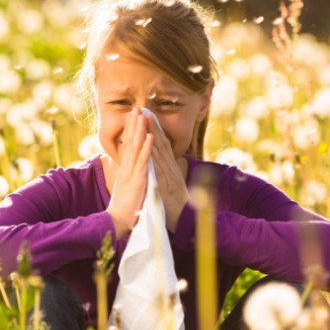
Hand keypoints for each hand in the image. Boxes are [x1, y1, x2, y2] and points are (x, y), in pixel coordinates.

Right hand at [106, 109, 153, 237]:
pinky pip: (143, 161)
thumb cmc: (124, 208)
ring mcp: (131, 173)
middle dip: (133, 124)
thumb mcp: (126, 188)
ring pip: (136, 147)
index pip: (128, 146)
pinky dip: (147, 148)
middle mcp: (127, 168)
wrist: (118, 221)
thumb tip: (129, 170)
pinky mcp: (137, 180)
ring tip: (142, 115)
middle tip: (135, 108)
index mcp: (125, 169)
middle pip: (130, 142)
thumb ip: (128, 176)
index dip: (130, 130)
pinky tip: (150, 136)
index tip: (132, 116)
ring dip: (139, 130)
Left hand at [145, 115, 190, 232]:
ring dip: (153, 134)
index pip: (161, 145)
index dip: (154, 130)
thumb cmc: (175, 204)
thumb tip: (162, 163)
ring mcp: (169, 174)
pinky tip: (150, 144)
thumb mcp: (170, 184)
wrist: (185, 220)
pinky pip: (159, 167)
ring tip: (145, 119)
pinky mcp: (166, 184)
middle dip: (152, 126)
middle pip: (160, 143)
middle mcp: (170, 167)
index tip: (146, 115)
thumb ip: (166, 172)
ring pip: (160, 151)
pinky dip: (155, 155)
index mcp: (169, 167)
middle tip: (144, 109)